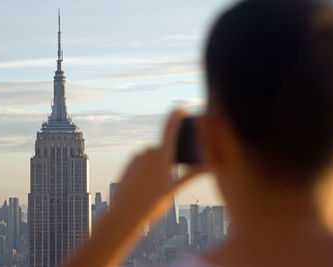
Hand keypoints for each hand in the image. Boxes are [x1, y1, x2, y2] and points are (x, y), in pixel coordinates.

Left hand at [63, 109, 207, 266]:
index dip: (176, 117)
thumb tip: (209, 167)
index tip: (180, 108)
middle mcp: (147, 153)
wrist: (123, 216)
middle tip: (172, 177)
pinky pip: (142, 163)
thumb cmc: (151, 204)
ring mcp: (136, 159)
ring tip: (156, 188)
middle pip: (164, 149)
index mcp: (161, 156)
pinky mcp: (128, 166)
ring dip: (158, 165)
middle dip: (170, 158)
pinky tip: (146, 187)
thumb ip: (191, 175)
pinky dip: (147, 170)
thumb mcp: (174, 189)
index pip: (170, 129)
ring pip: (152, 157)